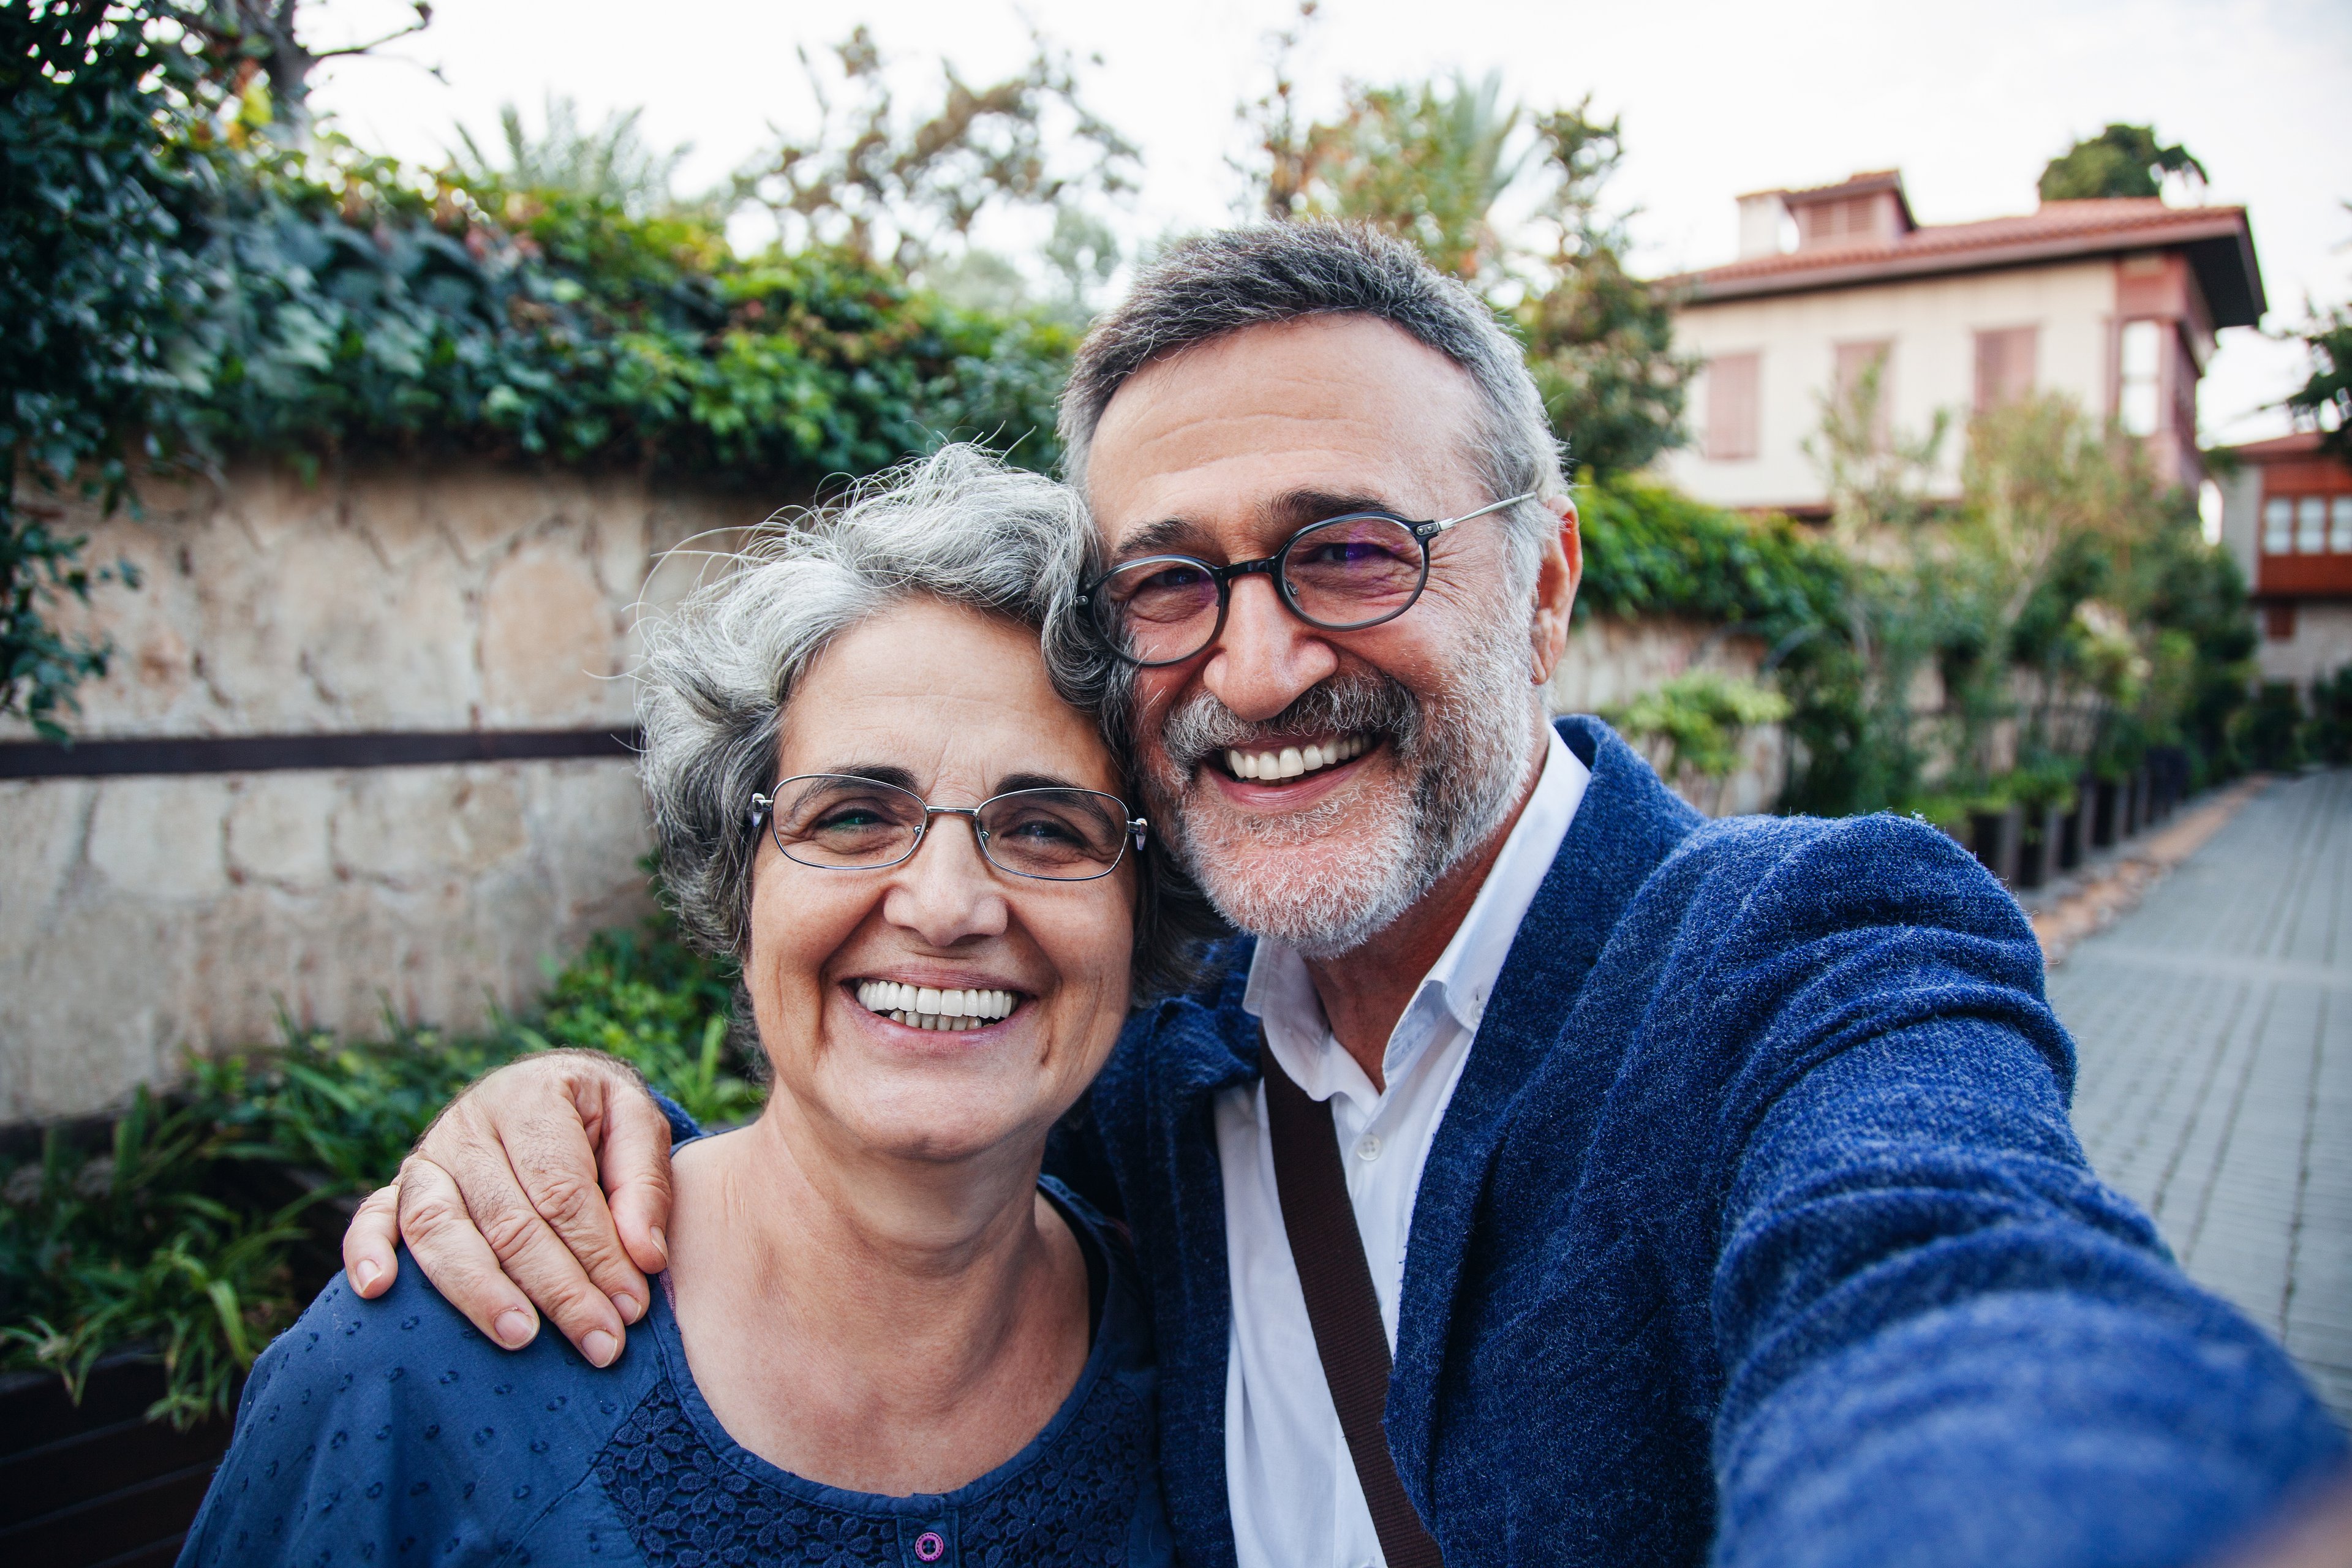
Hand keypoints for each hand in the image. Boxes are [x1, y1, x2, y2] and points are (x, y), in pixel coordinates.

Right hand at [341, 1050, 674, 1365]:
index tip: (631, 1308)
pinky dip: (366, 1252)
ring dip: (479, 1290)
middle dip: (558, 1289)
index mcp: (534, 1099)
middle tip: (599, 1344)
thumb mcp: (637, 1123)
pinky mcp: (398, 1187)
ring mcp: (428, 1157)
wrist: (546, 1086)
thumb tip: (645, 1259)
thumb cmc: (599, 1117)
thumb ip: (644, 1186)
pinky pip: (372, 1218)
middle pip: (508, 1220)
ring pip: (441, 1227)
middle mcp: (471, 1126)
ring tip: (520, 1337)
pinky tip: (378, 1291)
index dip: (598, 1253)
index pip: (562, 1191)